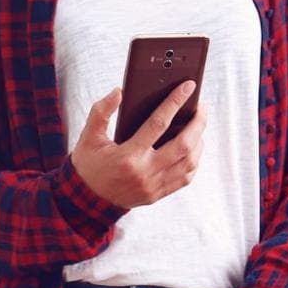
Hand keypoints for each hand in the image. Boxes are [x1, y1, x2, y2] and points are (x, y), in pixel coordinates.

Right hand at [70, 84, 205, 209]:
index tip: (187, 87)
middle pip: (184, 144)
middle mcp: (144, 172)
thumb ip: (101, 113)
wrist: (86, 200)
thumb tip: (118, 92)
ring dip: (199, 141)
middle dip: (198, 122)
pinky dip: (194, 161)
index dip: (175, 102)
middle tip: (201, 108)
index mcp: (127, 156)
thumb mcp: (88, 138)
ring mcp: (152, 186)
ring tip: (197, 127)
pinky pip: (185, 178)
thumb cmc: (89, 166)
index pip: (158, 124)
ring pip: (189, 161)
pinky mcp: (157, 194)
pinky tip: (192, 149)